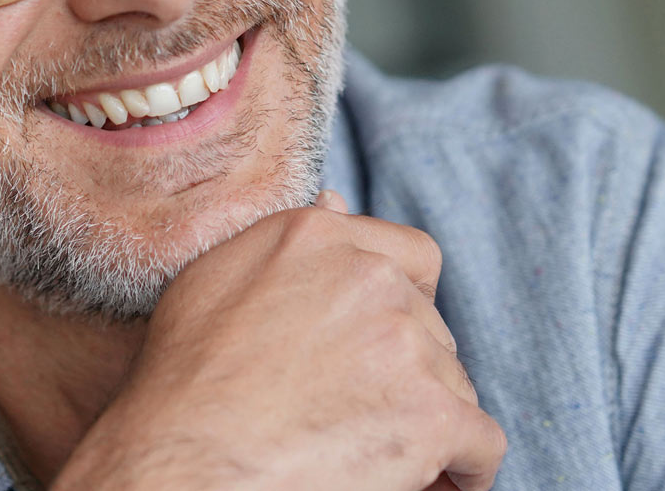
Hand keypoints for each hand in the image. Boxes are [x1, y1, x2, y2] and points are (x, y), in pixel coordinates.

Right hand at [55, 191, 506, 490]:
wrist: (182, 463)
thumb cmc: (182, 385)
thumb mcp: (215, 281)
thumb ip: (285, 242)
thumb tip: (337, 201)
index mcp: (318, 238)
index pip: (413, 257)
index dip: (407, 305)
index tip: (385, 345)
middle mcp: (370, 277)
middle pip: (432, 328)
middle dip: (408, 371)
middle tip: (360, 412)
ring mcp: (405, 343)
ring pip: (454, 385)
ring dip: (426, 420)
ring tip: (374, 450)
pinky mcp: (432, 413)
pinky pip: (481, 444)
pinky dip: (466, 469)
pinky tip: (440, 481)